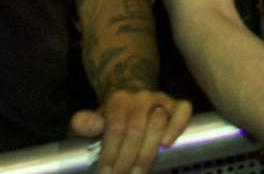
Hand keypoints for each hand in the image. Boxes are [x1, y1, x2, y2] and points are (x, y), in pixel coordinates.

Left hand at [69, 89, 192, 173]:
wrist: (133, 104)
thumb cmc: (112, 121)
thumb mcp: (95, 123)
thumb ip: (86, 124)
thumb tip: (81, 124)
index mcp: (118, 100)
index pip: (115, 128)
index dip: (110, 153)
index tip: (106, 173)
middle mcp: (141, 97)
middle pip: (135, 130)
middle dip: (127, 159)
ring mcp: (161, 100)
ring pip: (157, 122)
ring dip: (148, 152)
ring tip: (139, 172)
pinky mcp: (177, 105)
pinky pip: (182, 111)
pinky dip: (177, 126)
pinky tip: (167, 144)